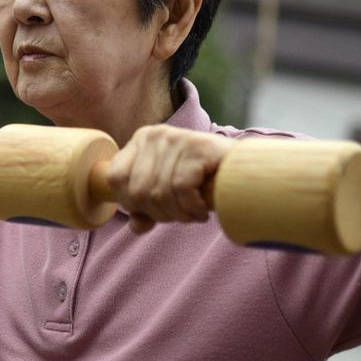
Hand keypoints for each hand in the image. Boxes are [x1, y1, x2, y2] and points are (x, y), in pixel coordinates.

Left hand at [105, 126, 232, 234]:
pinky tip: (202, 210)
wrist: (245, 167)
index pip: (115, 178)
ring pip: (160, 193)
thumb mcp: (168, 192)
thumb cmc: (202, 180)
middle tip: (181, 214)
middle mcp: (155, 134)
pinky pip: (181, 189)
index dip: (131, 203)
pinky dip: (192, 208)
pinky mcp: (197, 147)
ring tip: (193, 213)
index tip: (154, 211)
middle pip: (138, 191)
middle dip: (159, 213)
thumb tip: (135, 225)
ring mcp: (176, 138)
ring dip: (179, 214)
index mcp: (141, 139)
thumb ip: (146, 209)